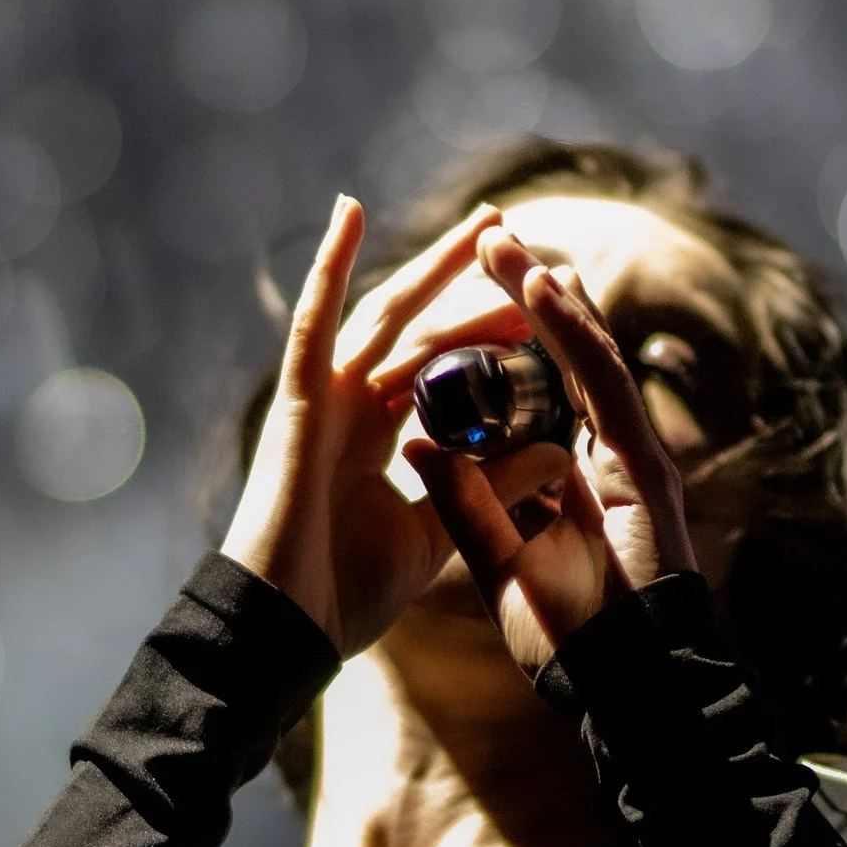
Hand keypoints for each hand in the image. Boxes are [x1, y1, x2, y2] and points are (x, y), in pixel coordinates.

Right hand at [221, 196, 524, 654]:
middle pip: (418, 327)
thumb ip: (493, 487)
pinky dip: (329, 268)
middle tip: (516, 235)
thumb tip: (559, 452)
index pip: (440, 367)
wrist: (287, 633)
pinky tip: (350, 213)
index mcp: (378, 437)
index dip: (485, 333)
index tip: (535, 305)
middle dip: (466, 281)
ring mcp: (321, 401)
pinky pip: (314, 324)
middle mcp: (349, 408)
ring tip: (484, 223)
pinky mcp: (297, 406)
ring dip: (432, 266)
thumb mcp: (444, 532)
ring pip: (385, 317)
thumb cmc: (346, 593)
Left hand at [403, 230, 697, 673]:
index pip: (532, 390)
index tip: (460, 297)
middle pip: (558, 359)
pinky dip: (573, 331)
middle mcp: (605, 454)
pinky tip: (544, 285)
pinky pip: (602, 383)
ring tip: (504, 239)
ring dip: (543, 292)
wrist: (626, 686)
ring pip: (583, 355)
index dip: (499, 339)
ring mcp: (630, 455)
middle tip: (485, 236)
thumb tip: (421, 442)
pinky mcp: (644, 464)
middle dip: (520, 295)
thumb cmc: (570, 641)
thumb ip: (466, 502)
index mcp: (572, 476)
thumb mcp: (498, 561)